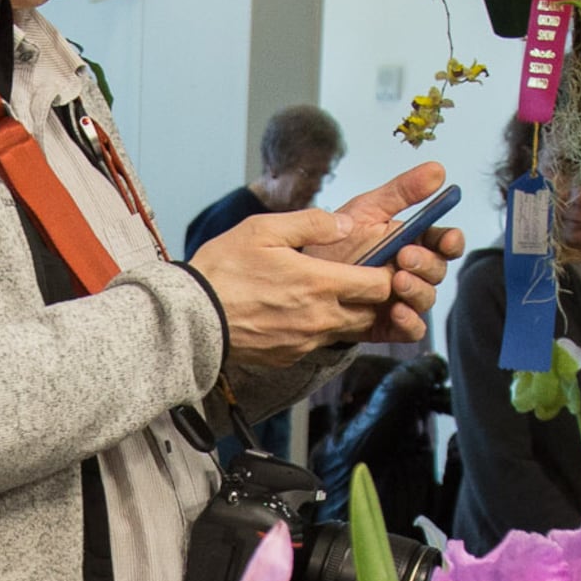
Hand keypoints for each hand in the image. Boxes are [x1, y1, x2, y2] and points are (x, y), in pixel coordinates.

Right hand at [194, 161, 460, 365]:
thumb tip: (346, 223)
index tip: (383, 260)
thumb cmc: (223, 271)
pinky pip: (319, 342)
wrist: (192, 319)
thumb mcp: (264, 229)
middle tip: (362, 275)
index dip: (388, 272)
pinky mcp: (290, 356)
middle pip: (371, 312)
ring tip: (330, 292)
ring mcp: (306, 341)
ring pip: (348, 329)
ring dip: (348, 312)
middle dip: (374, 295)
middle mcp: (320, 318)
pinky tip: (298, 310)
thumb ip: (311, 223)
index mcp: (320, 284)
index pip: (380, 285)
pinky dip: (319, 327)